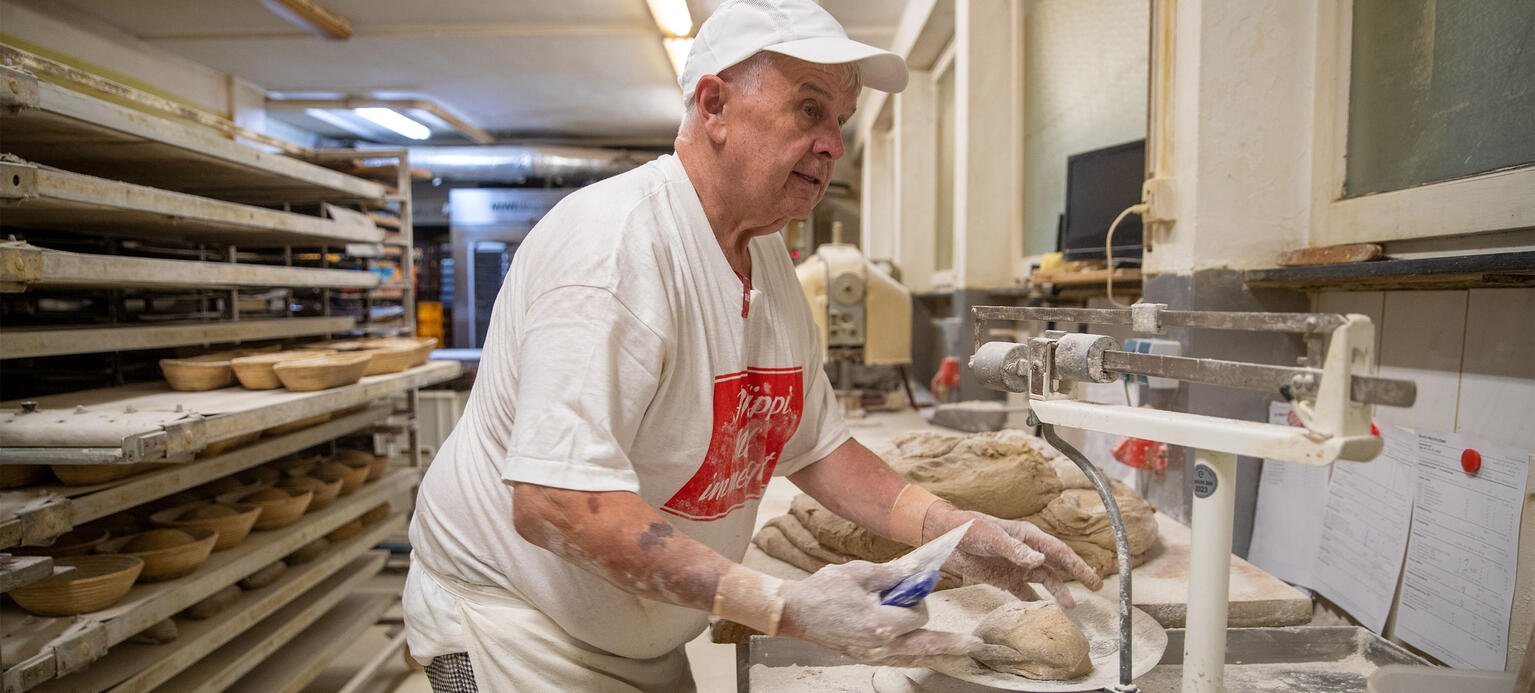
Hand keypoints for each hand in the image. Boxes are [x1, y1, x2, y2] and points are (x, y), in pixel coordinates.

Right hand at [777, 560, 984, 666]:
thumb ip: (893, 574)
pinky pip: (900, 661)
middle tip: (975, 644)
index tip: (921, 583)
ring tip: (960, 652)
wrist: (795, 612)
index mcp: (879, 624)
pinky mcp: (866, 657)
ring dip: (938, 653)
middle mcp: (880, 645)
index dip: (920, 597)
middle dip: (952, 644)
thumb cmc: (824, 590)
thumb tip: (919, 572)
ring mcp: (872, 655)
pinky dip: (916, 657)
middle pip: (925, 646)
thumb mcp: (860, 573)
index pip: (916, 614)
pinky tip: (928, 656)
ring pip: (914, 658)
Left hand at [934, 507, 1102, 605]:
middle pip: (1058, 565)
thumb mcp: (992, 537)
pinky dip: (1034, 600)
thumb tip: (1041, 561)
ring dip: (1058, 591)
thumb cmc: (970, 528)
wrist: (945, 537)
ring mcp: (1017, 566)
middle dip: (1078, 575)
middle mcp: (1028, 552)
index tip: (1092, 578)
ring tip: (1070, 606)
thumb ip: (1016, 550)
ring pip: (1044, 580)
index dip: (1077, 564)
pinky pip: (1024, 592)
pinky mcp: (1005, 579)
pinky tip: (1044, 611)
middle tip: (1096, 587)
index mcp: (1029, 537)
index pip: (1059, 552)